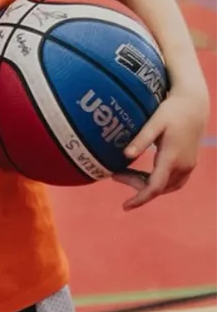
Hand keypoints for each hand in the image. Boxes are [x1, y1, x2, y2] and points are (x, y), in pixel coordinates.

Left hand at [115, 87, 208, 208]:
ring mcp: (189, 165)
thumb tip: (125, 155)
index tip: (124, 206)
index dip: (140, 199)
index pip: (155, 187)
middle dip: (137, 187)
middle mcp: (183, 165)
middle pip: (158, 187)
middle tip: (116, 175)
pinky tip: (143, 174)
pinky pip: (173, 181)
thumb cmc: (172, 111)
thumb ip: (141, 139)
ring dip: (147, 185)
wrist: (194, 105)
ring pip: (167, 186)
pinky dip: (158, 182)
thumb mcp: (154, 122)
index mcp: (172, 157)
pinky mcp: (190, 163)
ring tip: (126, 174)